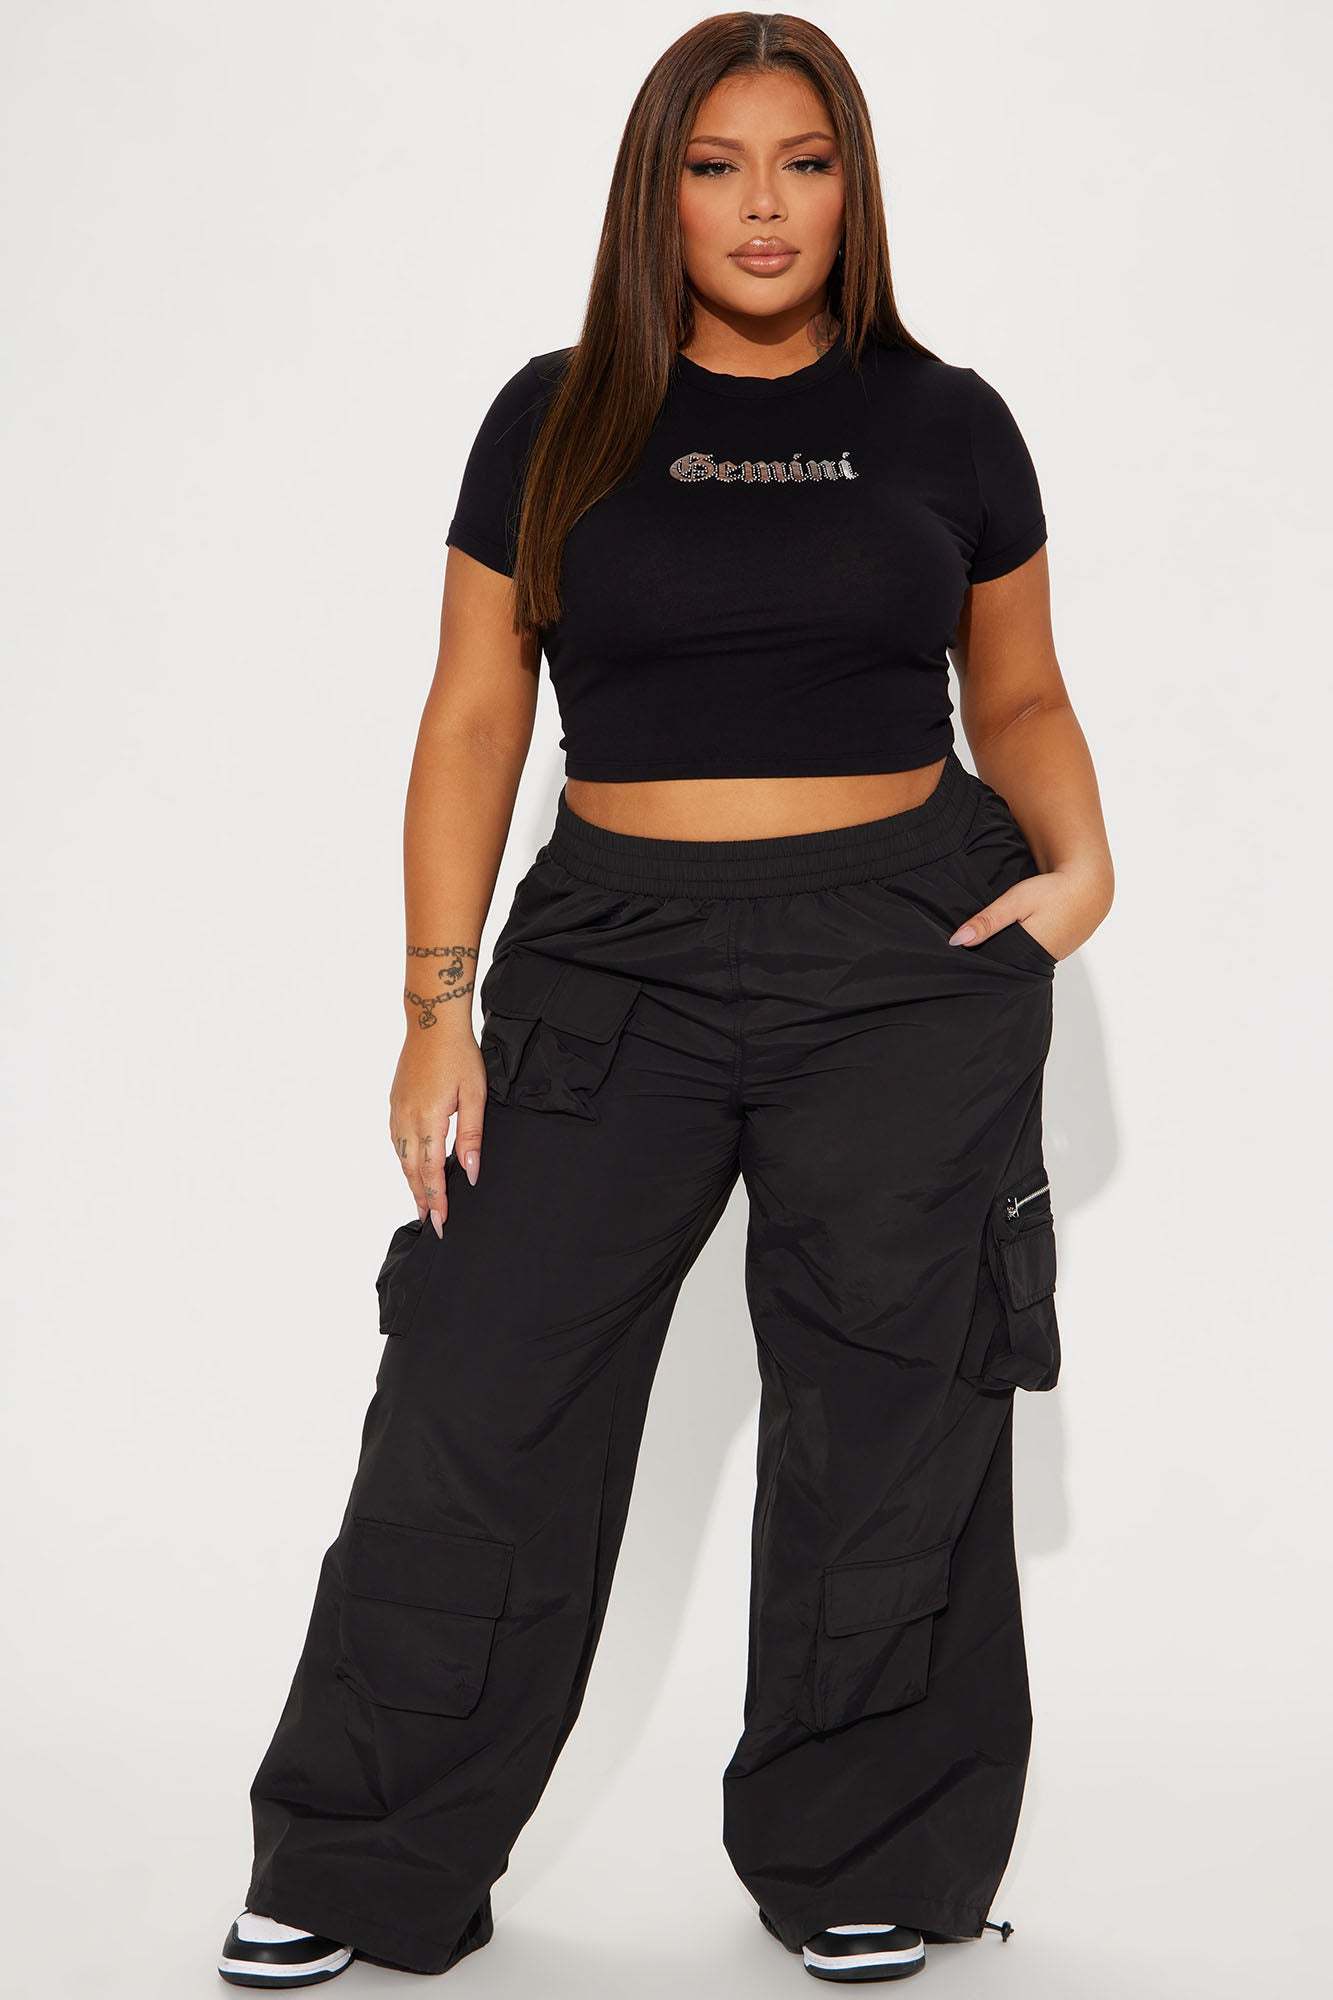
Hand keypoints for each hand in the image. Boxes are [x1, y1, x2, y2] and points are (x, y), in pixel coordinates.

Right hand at [388, 1027, 488, 1235]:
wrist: (432, 1023)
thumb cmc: (459, 1056)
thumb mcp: (475, 1095)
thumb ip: (472, 1136)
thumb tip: (470, 1171)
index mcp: (429, 1120)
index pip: (430, 1171)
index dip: (436, 1199)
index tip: (441, 1222)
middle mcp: (407, 1119)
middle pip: (412, 1170)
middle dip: (421, 1198)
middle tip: (430, 1222)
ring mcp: (397, 1110)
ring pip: (402, 1157)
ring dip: (411, 1181)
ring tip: (421, 1201)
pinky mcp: (395, 1102)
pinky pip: (397, 1140)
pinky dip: (404, 1160)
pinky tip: (411, 1167)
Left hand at [947, 859, 1111, 963]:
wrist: (1090, 886)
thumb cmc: (1053, 891)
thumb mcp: (1015, 901)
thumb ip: (987, 921)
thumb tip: (957, 940)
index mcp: (1028, 953)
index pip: (994, 967)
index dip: (977, 963)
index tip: (959, 962)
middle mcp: (1041, 962)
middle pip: (1006, 968)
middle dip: (989, 962)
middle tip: (968, 959)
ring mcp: (1052, 958)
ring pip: (1020, 963)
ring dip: (1006, 957)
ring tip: (986, 952)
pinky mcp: (1058, 951)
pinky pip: (1033, 957)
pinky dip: (1021, 951)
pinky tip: (1012, 943)